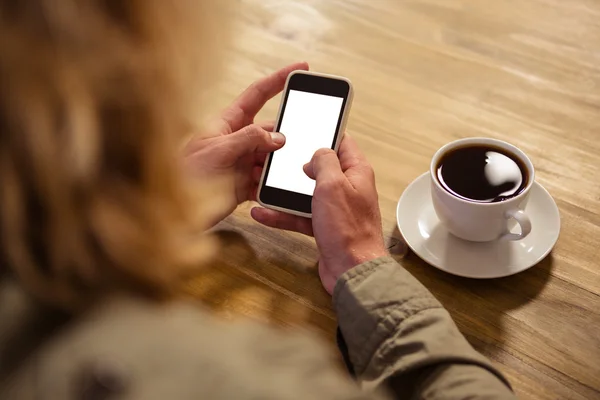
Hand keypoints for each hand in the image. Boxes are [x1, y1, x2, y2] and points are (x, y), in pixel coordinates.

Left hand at [184, 62, 308, 223]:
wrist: (172, 210)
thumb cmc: (184, 174)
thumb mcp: (218, 150)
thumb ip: (249, 139)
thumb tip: (279, 137)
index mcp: (228, 122)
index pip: (258, 94)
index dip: (279, 80)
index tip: (300, 68)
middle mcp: (237, 140)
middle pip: (270, 132)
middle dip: (282, 141)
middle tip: (287, 150)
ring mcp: (242, 162)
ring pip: (271, 158)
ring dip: (274, 167)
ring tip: (266, 175)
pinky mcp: (244, 184)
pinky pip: (265, 181)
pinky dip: (269, 187)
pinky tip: (266, 191)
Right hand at [251, 136, 387, 293]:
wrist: (352, 270)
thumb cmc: (349, 230)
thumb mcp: (333, 185)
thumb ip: (325, 162)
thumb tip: (318, 152)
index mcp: (356, 172)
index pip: (342, 143)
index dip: (324, 133)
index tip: (306, 128)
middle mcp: (347, 188)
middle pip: (320, 168)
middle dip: (297, 164)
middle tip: (277, 158)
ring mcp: (335, 209)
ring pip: (306, 193)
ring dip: (284, 193)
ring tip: (262, 187)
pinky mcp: (325, 227)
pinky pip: (300, 215)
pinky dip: (283, 215)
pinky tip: (264, 213)